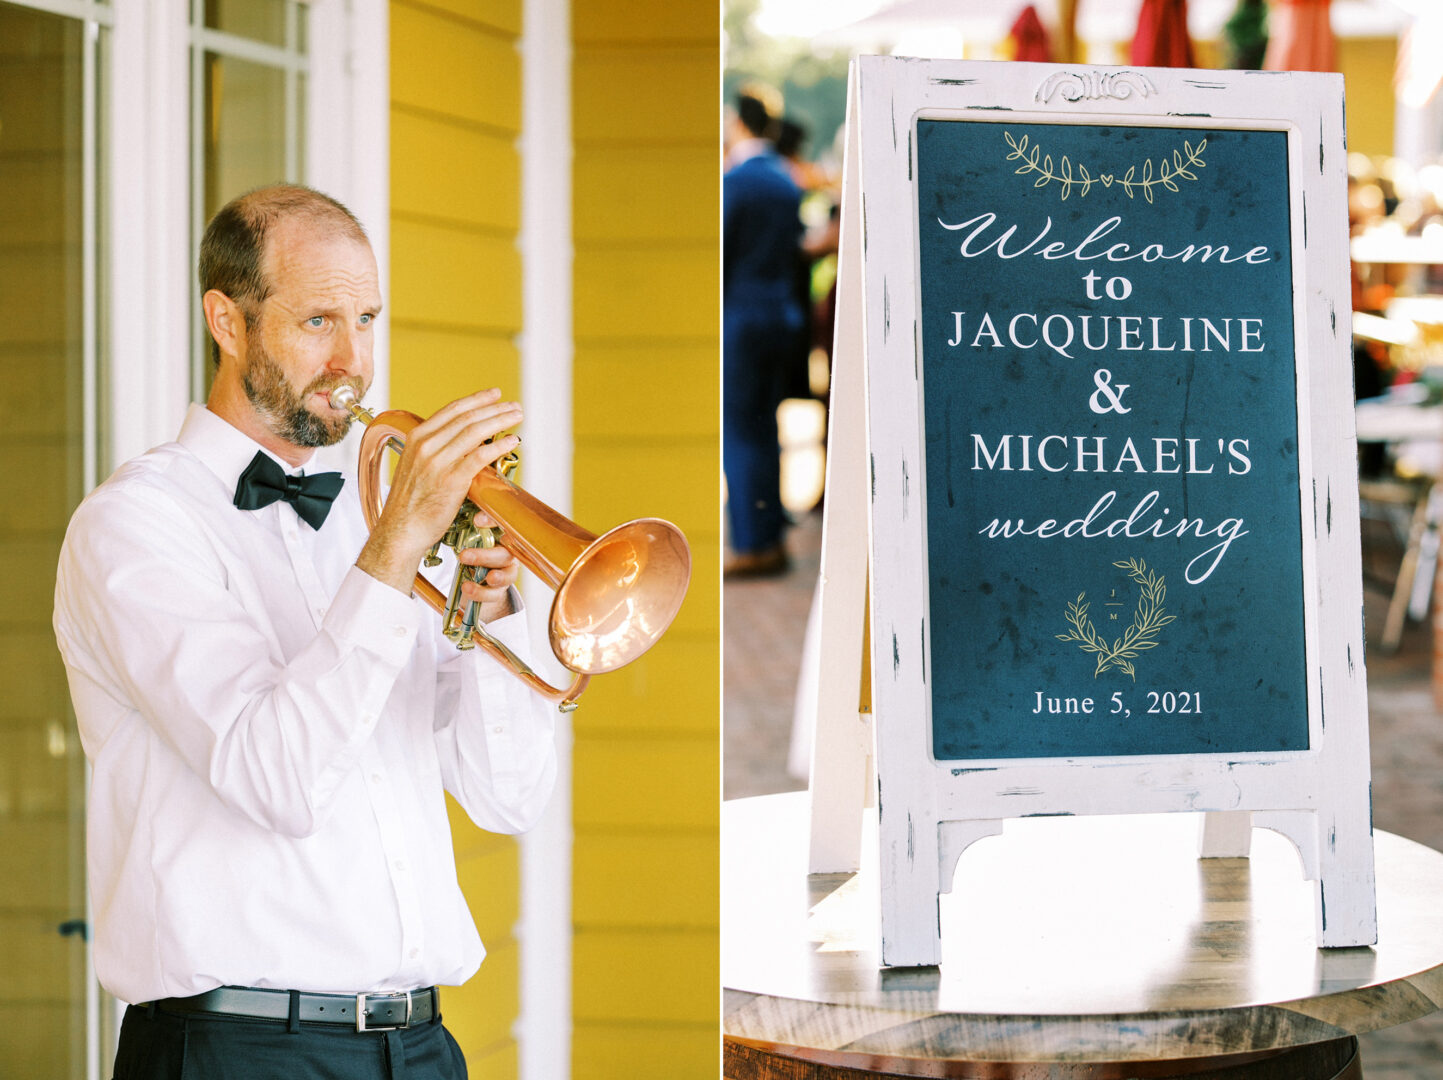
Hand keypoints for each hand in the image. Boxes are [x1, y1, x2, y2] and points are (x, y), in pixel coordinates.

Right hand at [357, 389, 521, 594]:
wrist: (400, 531)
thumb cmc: (411, 503)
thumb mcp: (416, 466)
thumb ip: (435, 449)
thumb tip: (462, 440)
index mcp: (416, 437)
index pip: (452, 409)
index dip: (477, 399)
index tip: (495, 395)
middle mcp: (426, 445)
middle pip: (467, 417)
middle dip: (495, 408)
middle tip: (514, 406)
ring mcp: (438, 462)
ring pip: (475, 432)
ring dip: (501, 421)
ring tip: (517, 417)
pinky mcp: (451, 481)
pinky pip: (479, 456)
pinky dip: (498, 446)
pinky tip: (512, 441)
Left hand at [459, 519, 519, 621]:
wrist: (474, 585)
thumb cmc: (471, 556)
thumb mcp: (467, 541)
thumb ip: (463, 528)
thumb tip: (445, 510)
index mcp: (501, 538)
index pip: (503, 526)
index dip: (493, 522)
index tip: (477, 520)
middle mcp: (508, 555)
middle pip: (505, 554)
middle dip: (485, 555)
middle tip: (464, 556)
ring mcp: (507, 574)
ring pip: (506, 575)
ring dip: (491, 577)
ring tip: (470, 583)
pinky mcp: (500, 592)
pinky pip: (495, 594)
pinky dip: (480, 593)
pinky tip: (466, 589)